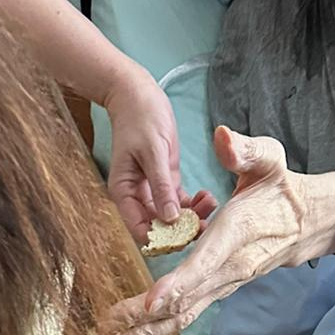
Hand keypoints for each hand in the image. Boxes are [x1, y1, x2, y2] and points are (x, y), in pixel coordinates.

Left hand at [102, 126, 334, 334]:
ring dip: (148, 329)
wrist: (308, 223)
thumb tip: (222, 137)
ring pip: (185, 313)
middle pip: (185, 299)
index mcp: (234, 234)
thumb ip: (245, 150)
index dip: (177, 284)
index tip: (150, 301)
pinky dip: (160, 325)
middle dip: (146, 316)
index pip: (204, 264)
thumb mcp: (270, 160)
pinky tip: (135, 333)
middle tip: (110, 327)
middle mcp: (229, 267)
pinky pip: (188, 312)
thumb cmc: (282, 189)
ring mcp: (224, 283)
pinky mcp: (219, 289)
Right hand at [103, 69, 215, 241]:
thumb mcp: (153, 152)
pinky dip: (194, 205)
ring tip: (210, 204)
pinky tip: (207, 197)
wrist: (138, 95)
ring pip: (173, 218)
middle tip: (205, 223)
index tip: (184, 235)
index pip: (140, 230)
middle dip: (181, 230)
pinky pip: (181, 203)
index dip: (161, 239)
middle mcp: (137, 198)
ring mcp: (153, 191)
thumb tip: (170, 218)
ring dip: (191, 217)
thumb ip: (161, 186)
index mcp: (125, 193)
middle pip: (158, 228)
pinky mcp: (166, 182)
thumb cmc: (140, 119)